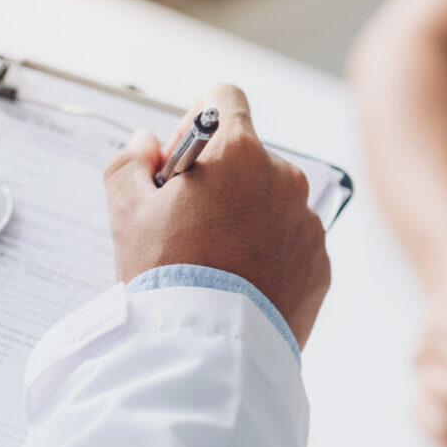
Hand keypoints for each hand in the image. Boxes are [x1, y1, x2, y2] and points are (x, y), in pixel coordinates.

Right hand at [103, 84, 330, 347]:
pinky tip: (241, 283)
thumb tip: (146, 145)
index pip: (223, 99)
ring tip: (216, 262)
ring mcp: (308, 222)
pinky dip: (270, 255)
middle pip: (248, 157)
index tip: (181, 165)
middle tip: (188, 225)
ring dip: (247, 218)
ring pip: (272, 202)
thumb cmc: (167, 276)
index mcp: (239, 152)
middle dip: (220, 180)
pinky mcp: (321, 263)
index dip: (195, 124)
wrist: (210, 347)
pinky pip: (292, 243)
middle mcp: (284, 177)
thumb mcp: (126, 210)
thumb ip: (129, 161)